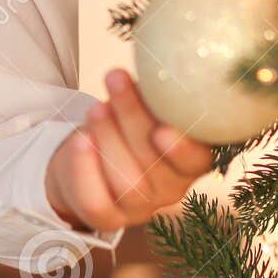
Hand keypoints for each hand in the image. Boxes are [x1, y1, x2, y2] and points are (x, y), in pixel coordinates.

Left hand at [44, 68, 212, 231]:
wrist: (89, 150)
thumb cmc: (128, 119)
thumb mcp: (149, 102)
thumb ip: (160, 93)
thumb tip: (164, 60)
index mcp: (191, 160)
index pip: (197, 162)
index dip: (183, 149)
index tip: (162, 127)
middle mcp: (171, 188)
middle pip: (155, 165)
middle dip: (132, 118)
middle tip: (116, 80)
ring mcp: (140, 207)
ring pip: (127, 184)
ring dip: (109, 139)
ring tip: (96, 109)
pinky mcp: (108, 217)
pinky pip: (96, 201)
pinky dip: (85, 168)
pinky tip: (79, 139)